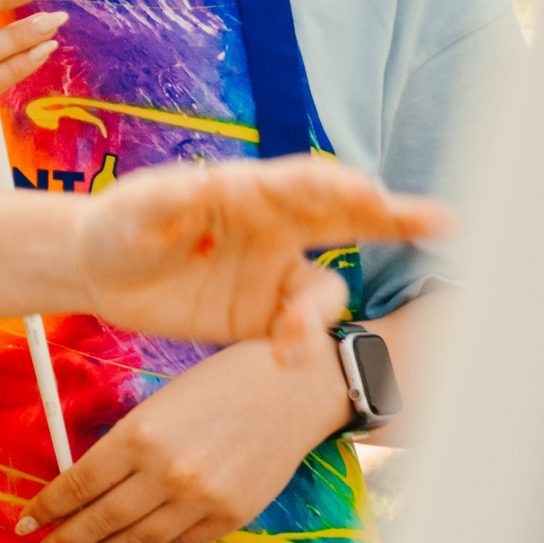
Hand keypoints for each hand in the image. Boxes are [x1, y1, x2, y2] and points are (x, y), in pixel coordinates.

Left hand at [14, 336, 350, 542]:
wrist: (292, 390)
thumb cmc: (219, 384)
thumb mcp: (157, 404)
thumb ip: (123, 446)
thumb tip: (82, 483)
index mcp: (139, 435)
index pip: (78, 483)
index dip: (48, 507)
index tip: (25, 521)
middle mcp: (166, 473)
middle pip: (100, 519)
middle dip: (63, 540)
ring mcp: (200, 500)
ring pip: (136, 540)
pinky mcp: (230, 517)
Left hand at [72, 156, 445, 359]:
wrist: (98, 271)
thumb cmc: (120, 224)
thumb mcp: (138, 209)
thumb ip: (172, 200)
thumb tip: (210, 184)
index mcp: (249, 191)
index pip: (304, 183)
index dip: (338, 186)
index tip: (368, 193)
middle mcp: (273, 229)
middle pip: (345, 221)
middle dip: (394, 219)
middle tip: (445, 221)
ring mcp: (272, 275)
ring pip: (324, 289)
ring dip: (322, 312)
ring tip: (292, 338)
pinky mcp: (260, 318)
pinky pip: (297, 331)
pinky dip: (301, 344)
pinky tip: (284, 359)